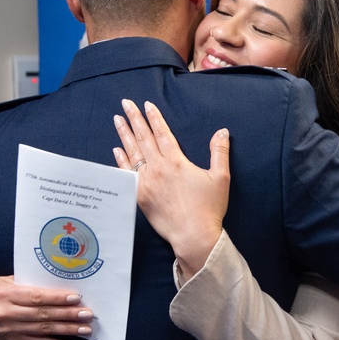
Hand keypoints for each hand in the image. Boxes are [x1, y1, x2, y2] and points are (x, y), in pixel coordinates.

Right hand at [0, 275, 94, 339]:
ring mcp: (11, 330)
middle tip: (87, 314)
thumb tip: (52, 280)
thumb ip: (24, 281)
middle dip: (67, 314)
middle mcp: (8, 313)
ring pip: (43, 330)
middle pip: (42, 314)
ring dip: (66, 330)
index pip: (35, 297)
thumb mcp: (1, 282)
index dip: (56, 298)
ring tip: (85, 329)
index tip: (75, 297)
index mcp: (5, 294)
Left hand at [112, 99, 229, 277]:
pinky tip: (116, 149)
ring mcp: (146, 183)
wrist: (193, 236)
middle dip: (134, 118)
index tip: (146, 104)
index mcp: (177, 162)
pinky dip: (120, 160)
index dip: (154, 117)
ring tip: (117, 119)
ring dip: (124, 134)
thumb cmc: (209, 208)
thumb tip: (222, 131)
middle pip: (143, 138)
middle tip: (125, 103)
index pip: (162, 133)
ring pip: (132, 153)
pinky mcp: (139, 196)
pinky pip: (127, 174)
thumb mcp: (221, 178)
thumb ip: (219, 152)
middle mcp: (158, 169)